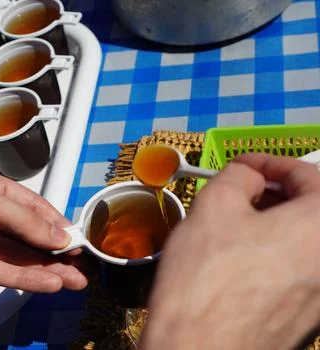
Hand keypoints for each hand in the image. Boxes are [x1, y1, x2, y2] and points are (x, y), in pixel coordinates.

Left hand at [0, 159, 86, 292]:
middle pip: (28, 236)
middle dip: (56, 252)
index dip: (57, 226)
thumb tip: (59, 236)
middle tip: (82, 269)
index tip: (79, 242)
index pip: (34, 208)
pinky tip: (45, 285)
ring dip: (44, 269)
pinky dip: (20, 278)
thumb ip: (22, 220)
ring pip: (16, 257)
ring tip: (73, 282)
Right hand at [140, 154, 319, 349]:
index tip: (242, 164)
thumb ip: (239, 175)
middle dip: (273, 192)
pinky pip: (298, 270)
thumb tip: (250, 176)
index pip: (308, 174)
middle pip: (311, 208)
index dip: (269, 161)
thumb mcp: (215, 206)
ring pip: (304, 240)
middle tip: (237, 192)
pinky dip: (275, 252)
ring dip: (274, 222)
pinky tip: (239, 260)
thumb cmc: (207, 274)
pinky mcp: (309, 319)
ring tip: (233, 225)